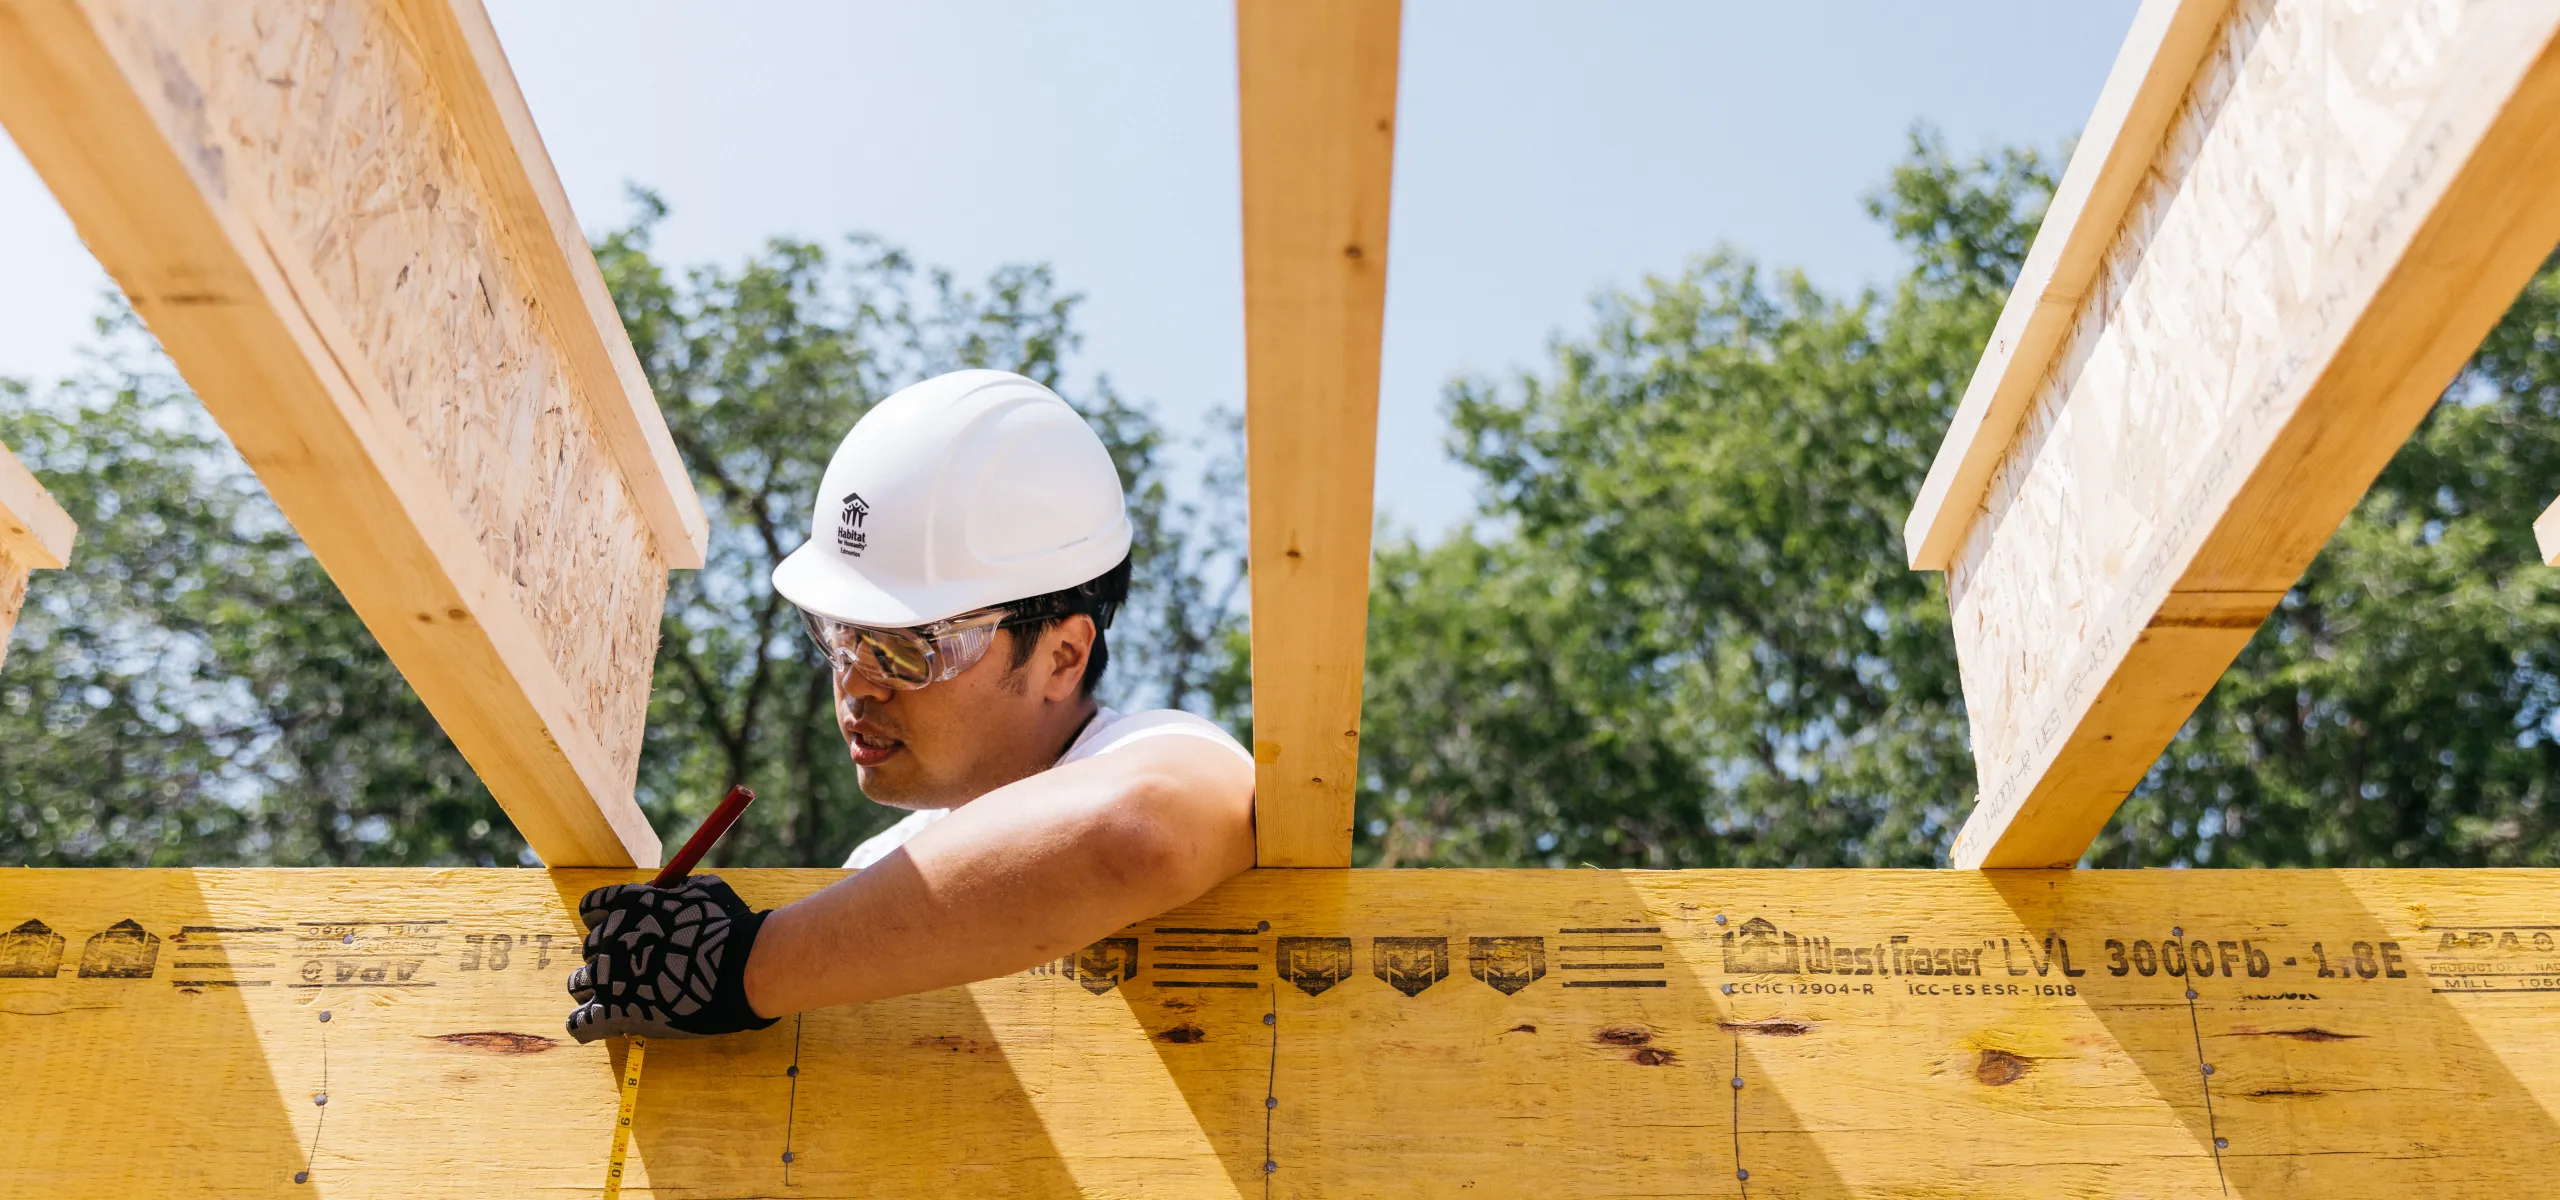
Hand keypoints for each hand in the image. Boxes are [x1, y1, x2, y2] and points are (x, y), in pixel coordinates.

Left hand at [564, 874, 780, 1043]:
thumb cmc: (728, 926)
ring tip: (621, 999)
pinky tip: (601, 1026)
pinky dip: (588, 1024)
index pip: (592, 908)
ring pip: (578, 984)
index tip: (621, 929)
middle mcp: (610, 938)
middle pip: (588, 949)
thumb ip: (673, 892)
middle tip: (635, 969)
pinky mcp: (613, 1013)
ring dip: (596, 989)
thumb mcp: (702, 891)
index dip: (605, 919)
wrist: (739, 967)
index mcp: (628, 905)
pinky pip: (580, 1023)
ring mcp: (608, 977)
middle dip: (608, 957)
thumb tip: (664, 893)